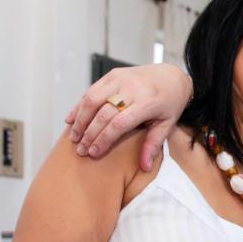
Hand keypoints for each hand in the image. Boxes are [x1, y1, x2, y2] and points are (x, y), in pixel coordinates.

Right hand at [65, 64, 192, 168]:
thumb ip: (153, 144)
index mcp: (148, 102)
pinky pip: (92, 90)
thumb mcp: (167, 124)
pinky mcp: (112, 74)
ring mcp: (120, 79)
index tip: (94, 153)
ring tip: (74, 137)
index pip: (119, 123)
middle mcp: (132, 88)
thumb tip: (144, 167)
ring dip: (80, 119)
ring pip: (93, 99)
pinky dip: (80, 105)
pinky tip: (71, 120)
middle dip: (89, 134)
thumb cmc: (169, 102)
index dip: (104, 139)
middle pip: (103, 113)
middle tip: (81, 150)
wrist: (171, 75)